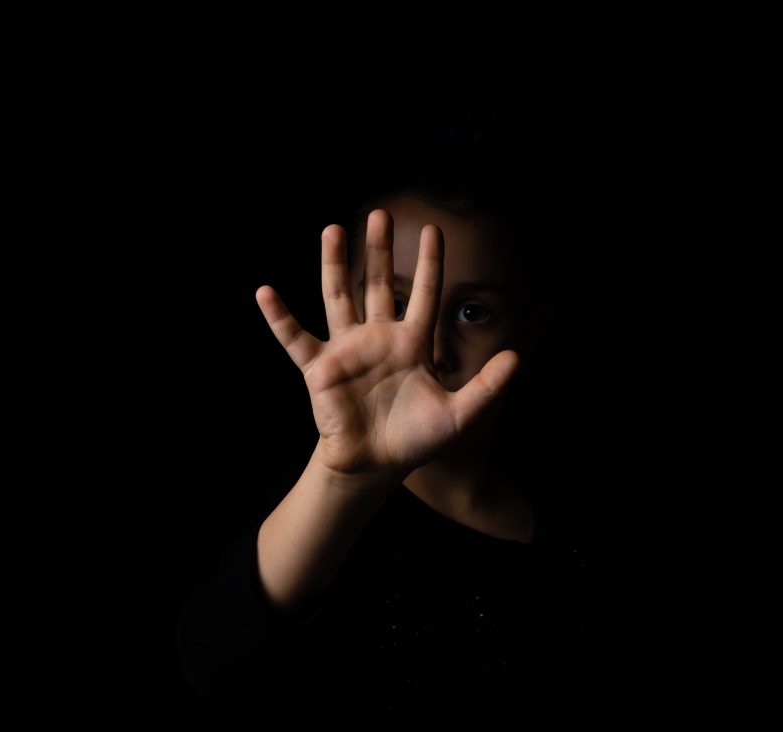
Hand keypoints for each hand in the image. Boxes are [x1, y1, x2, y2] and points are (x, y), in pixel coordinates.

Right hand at [255, 210, 519, 475]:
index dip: (430, 264)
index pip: (425, 294)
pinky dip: (280, 318)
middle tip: (379, 215)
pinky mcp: (320, 368)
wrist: (376, 466)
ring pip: (340, 297)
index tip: (434, 230)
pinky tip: (265, 293)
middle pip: (380, 284)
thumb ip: (487, 386)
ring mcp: (348, 349)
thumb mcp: (459, 414)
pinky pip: (296, 338)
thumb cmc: (416, 440)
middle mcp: (379, 338)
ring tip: (333, 230)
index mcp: (412, 343)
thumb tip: (516, 357)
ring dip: (335, 264)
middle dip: (380, 250)